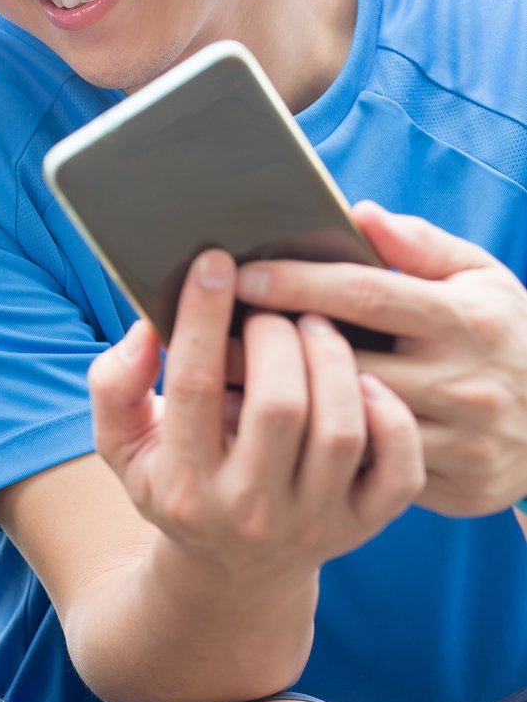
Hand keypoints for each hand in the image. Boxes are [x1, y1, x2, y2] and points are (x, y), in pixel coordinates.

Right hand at [90, 248, 423, 583]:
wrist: (233, 571)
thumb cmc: (175, 483)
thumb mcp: (121, 444)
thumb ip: (113, 385)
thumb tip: (146, 331)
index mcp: (182, 484)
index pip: (195, 387)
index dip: (205, 317)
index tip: (215, 261)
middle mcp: (249, 510)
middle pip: (278, 406)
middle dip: (278, 336)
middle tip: (274, 307)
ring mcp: (313, 522)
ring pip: (341, 429)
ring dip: (332, 361)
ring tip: (314, 327)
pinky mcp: (364, 525)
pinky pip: (397, 469)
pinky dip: (390, 416)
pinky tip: (363, 380)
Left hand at [235, 202, 526, 515]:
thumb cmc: (502, 334)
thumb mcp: (480, 278)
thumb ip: (419, 246)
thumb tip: (359, 213)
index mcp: (468, 320)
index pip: (365, 294)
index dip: (297, 284)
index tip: (238, 275)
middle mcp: (467, 383)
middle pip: (345, 364)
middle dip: (268, 351)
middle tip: (203, 336)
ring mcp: (464, 441)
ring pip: (351, 423)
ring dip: (281, 408)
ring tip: (214, 390)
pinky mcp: (458, 487)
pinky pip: (372, 471)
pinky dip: (316, 456)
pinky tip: (264, 441)